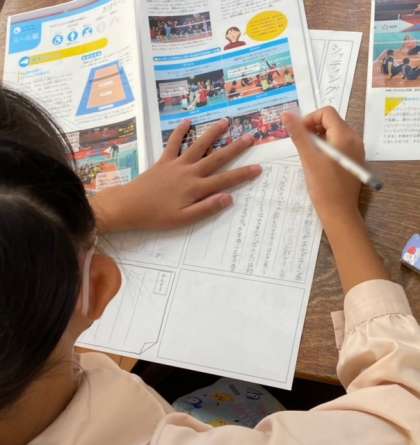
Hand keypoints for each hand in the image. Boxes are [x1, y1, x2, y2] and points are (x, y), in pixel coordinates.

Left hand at [92, 119, 261, 231]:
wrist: (128, 206)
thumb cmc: (156, 216)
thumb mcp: (183, 219)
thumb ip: (206, 208)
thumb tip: (229, 198)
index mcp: (196, 188)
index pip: (225, 180)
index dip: (243, 174)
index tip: (258, 167)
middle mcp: (189, 172)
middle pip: (216, 158)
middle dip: (235, 148)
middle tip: (250, 137)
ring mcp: (176, 164)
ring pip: (198, 146)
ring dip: (212, 133)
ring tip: (225, 121)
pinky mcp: (164, 161)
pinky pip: (173, 143)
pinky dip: (180, 132)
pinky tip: (188, 121)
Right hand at [283, 107, 387, 292]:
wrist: (339, 212)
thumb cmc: (323, 185)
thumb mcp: (308, 157)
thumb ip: (298, 134)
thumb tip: (286, 114)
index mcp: (345, 135)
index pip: (326, 112)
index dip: (309, 118)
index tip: (298, 134)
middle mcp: (354, 139)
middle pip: (331, 121)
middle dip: (313, 128)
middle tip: (301, 144)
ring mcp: (355, 151)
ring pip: (334, 133)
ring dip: (318, 138)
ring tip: (307, 154)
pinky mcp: (353, 161)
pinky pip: (338, 145)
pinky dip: (325, 147)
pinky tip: (317, 162)